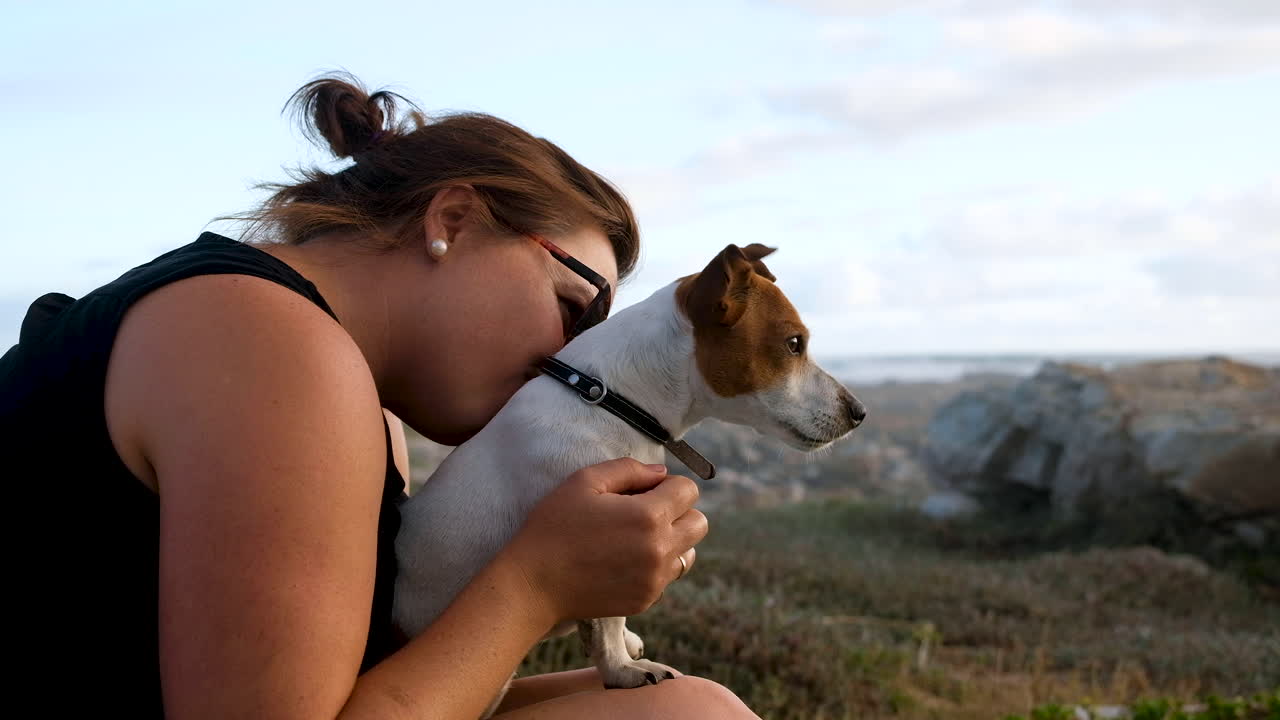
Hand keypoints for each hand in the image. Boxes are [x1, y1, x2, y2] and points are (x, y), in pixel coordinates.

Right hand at [502, 458, 707, 625]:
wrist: (533, 584)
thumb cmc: (554, 526)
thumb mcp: (584, 481)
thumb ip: (629, 469)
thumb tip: (661, 473)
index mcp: (649, 516)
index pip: (689, 490)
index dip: (666, 485)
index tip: (641, 491)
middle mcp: (660, 550)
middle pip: (699, 522)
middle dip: (678, 512)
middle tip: (643, 513)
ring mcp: (656, 580)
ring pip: (688, 552)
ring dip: (671, 540)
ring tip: (635, 539)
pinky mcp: (646, 600)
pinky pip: (668, 576)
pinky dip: (655, 566)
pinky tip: (622, 561)